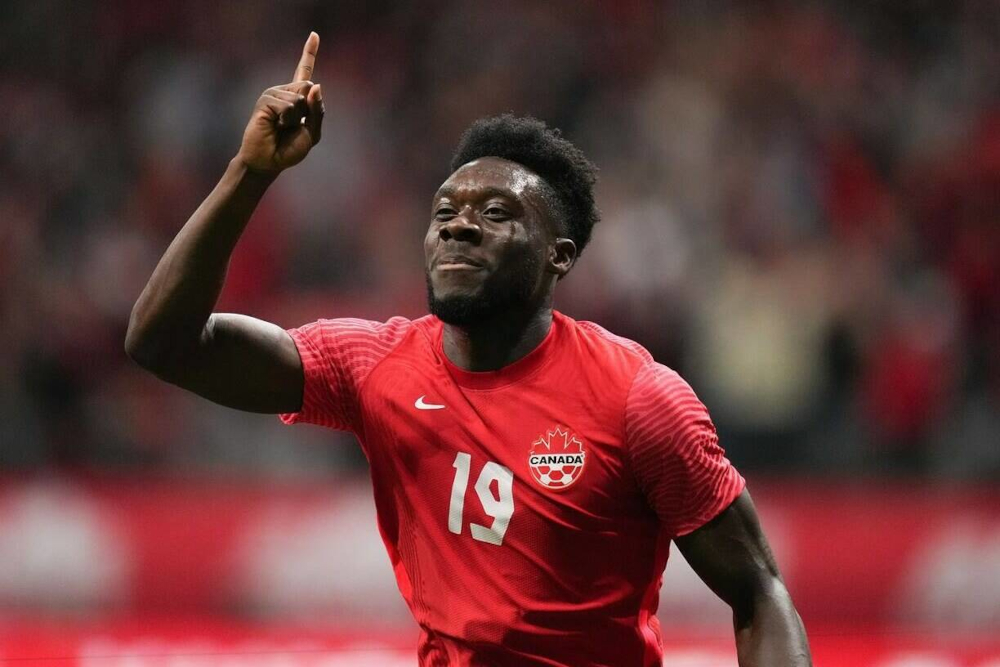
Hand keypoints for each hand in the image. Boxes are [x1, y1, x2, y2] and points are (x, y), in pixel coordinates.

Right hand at [237, 32, 324, 173]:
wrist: (270, 162)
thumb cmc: (290, 149)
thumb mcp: (313, 132)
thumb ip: (318, 110)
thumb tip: (314, 83)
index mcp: (298, 97)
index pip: (304, 70)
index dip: (309, 52)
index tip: (314, 34)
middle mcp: (285, 91)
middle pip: (309, 87)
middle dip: (309, 111)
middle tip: (293, 127)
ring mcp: (273, 94)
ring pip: (300, 98)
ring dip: (296, 118)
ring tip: (282, 128)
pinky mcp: (265, 101)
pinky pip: (288, 106)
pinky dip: (287, 120)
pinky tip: (276, 126)